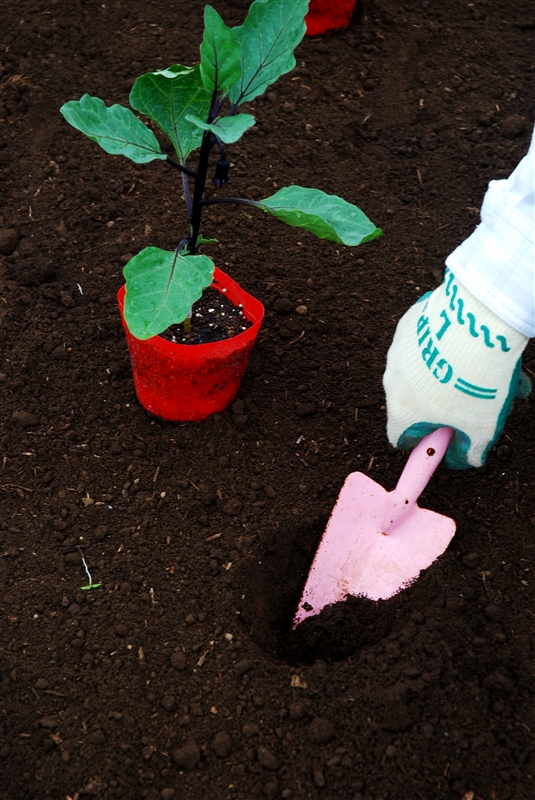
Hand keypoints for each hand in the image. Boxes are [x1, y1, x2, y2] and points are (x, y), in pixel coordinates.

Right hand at [383, 270, 529, 467]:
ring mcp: (398, 350)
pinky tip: (473, 344)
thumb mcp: (481, 427)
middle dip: (446, 405)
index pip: (401, 438)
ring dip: (449, 375)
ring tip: (487, 369)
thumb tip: (464, 458)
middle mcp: (392, 381)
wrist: (477, 321)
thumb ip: (469, 450)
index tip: (448, 437)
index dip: (426, 442)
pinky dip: (446, 346)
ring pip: (423, 371)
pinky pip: (426, 342)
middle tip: (478, 401)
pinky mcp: (409, 324)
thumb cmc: (476, 380)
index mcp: (402, 411)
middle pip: (416, 403)